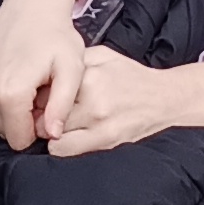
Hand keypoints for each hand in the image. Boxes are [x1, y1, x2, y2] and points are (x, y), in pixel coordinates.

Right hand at [0, 0, 92, 149]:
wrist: (32, 4)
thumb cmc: (56, 37)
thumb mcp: (72, 71)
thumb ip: (62, 107)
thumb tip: (52, 135)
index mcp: (10, 92)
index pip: (18, 140)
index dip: (34, 129)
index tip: (43, 107)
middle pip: (0, 130)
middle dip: (18, 119)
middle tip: (33, 94)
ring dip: (0, 111)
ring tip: (18, 86)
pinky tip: (0, 84)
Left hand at [44, 48, 203, 158]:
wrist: (166, 98)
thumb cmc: (132, 77)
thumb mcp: (103, 55)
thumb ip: (76, 61)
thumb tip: (47, 71)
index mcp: (90, 74)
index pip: (46, 87)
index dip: (38, 93)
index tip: (37, 97)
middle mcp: (92, 98)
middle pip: (47, 111)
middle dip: (40, 114)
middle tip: (43, 114)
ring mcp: (99, 122)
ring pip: (53, 131)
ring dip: (49, 131)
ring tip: (55, 127)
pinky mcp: (105, 141)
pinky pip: (66, 149)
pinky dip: (59, 146)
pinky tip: (65, 139)